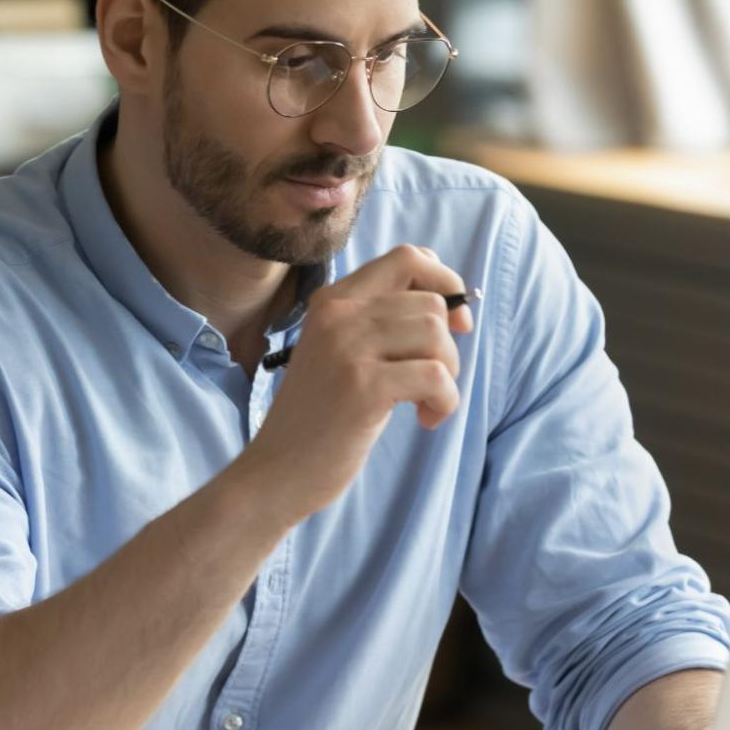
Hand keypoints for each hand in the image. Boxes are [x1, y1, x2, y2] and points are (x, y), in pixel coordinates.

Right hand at [239, 244, 472, 522]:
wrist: (276, 470)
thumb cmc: (320, 417)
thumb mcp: (340, 353)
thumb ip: (380, 323)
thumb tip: (452, 307)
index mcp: (333, 300)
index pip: (408, 258)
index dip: (444, 282)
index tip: (453, 322)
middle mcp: (339, 314)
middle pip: (431, 302)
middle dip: (448, 345)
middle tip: (432, 381)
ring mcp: (349, 348)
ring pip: (437, 335)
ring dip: (447, 375)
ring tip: (426, 403)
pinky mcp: (364, 386)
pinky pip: (436, 376)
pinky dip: (445, 401)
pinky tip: (425, 419)